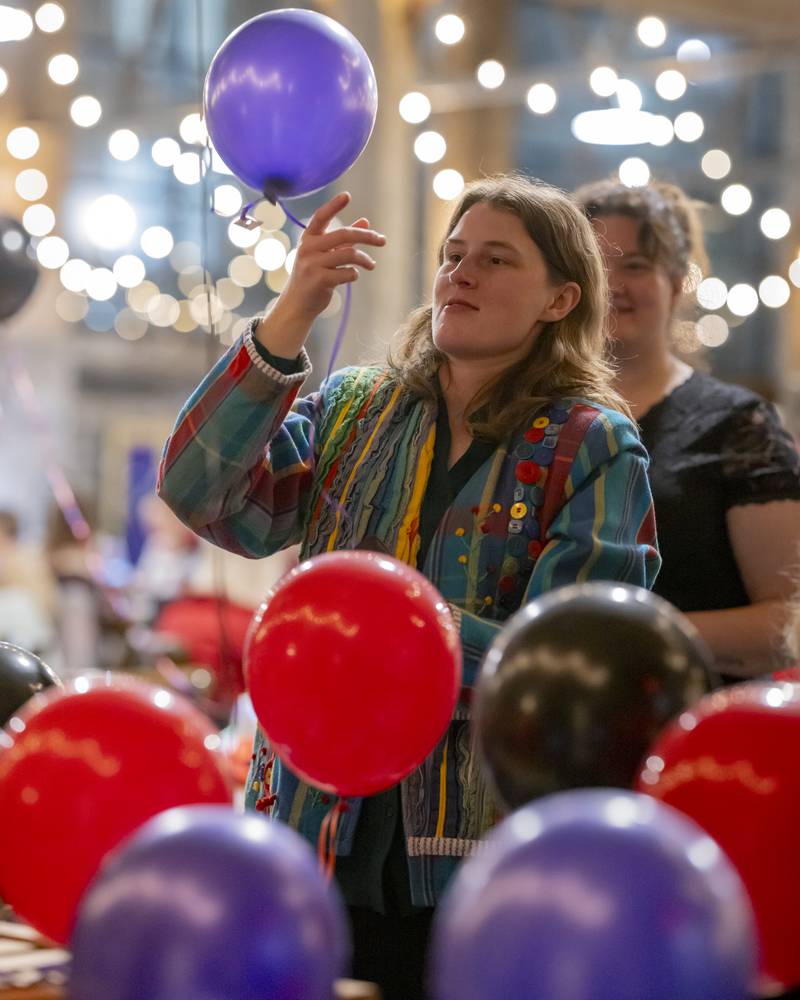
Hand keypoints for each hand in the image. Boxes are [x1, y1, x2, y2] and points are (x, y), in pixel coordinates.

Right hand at [255, 192, 384, 358]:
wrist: (298, 304)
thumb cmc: (313, 277)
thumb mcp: (325, 255)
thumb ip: (344, 239)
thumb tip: (365, 221)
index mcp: (308, 239)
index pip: (321, 217)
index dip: (333, 205)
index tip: (347, 196)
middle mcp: (308, 248)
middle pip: (344, 234)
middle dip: (367, 237)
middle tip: (382, 241)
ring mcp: (312, 264)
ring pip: (349, 254)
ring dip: (365, 260)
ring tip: (372, 265)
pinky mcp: (319, 280)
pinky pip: (348, 273)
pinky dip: (354, 274)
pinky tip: (353, 277)